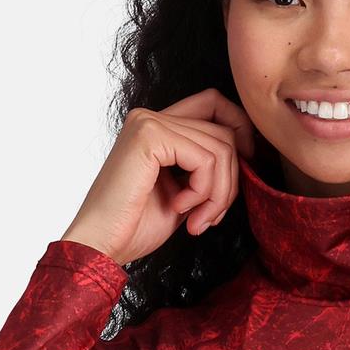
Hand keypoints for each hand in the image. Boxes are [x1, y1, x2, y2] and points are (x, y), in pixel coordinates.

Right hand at [62, 90, 257, 265]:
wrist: (101, 245)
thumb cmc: (135, 227)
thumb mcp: (184, 192)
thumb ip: (207, 169)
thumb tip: (249, 154)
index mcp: (156, 126)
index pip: (215, 104)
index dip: (240, 132)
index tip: (244, 170)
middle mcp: (150, 116)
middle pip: (224, 132)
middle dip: (230, 182)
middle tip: (210, 217)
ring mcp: (148, 122)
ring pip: (221, 147)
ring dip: (218, 194)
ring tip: (197, 220)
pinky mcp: (149, 136)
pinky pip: (206, 159)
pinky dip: (204, 191)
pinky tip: (180, 209)